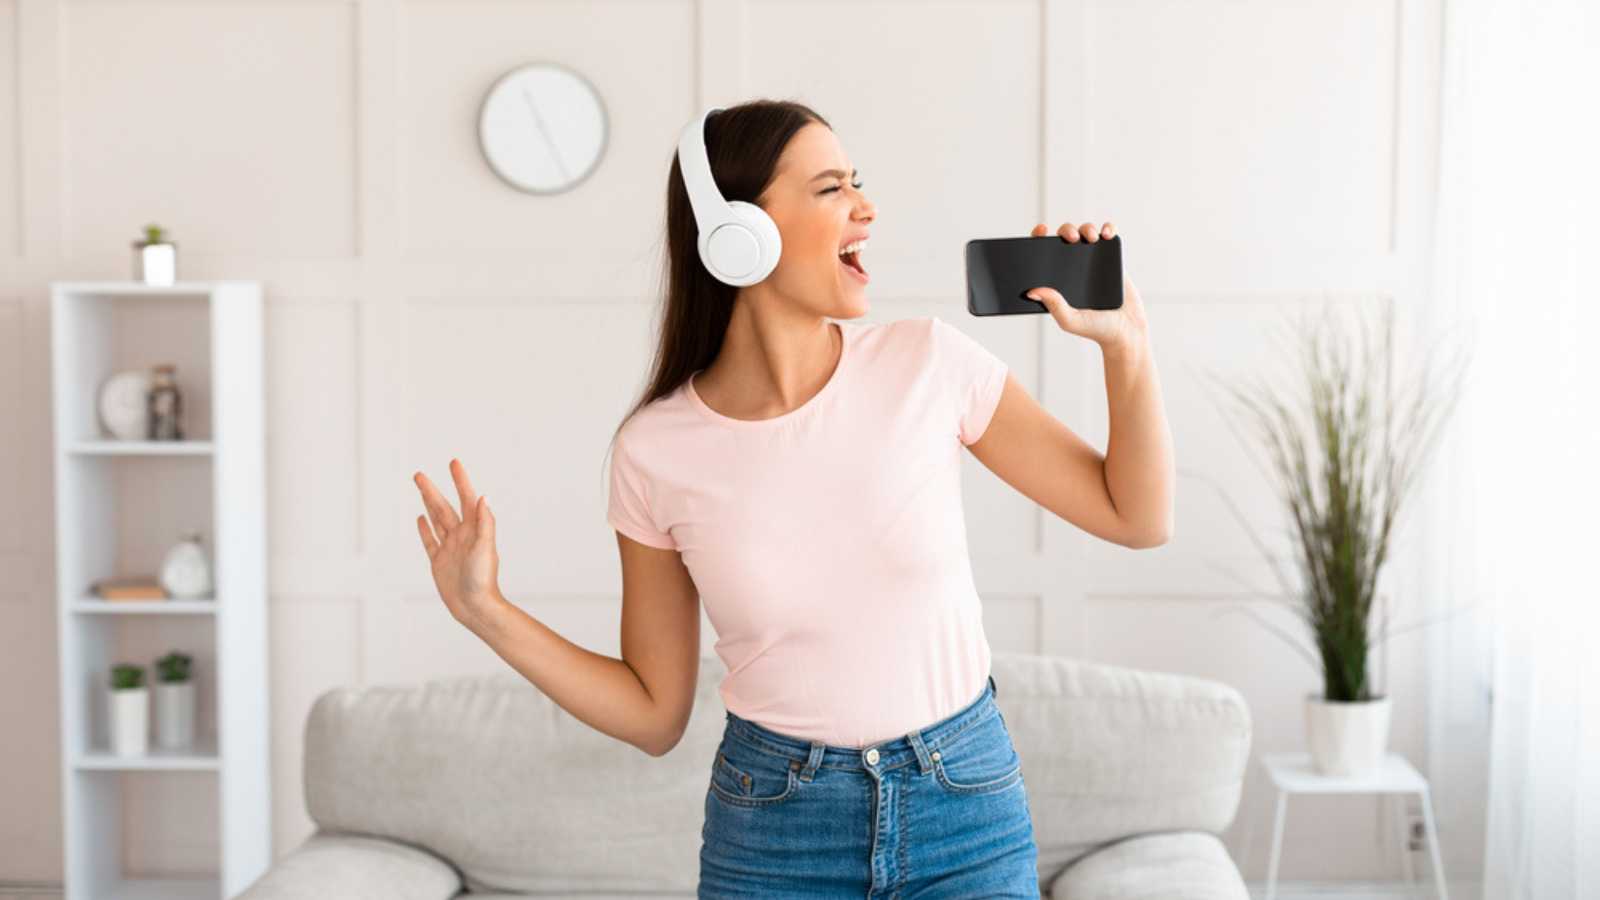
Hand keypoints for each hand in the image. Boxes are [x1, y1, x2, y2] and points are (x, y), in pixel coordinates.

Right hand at [413, 458, 501, 628]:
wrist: (475, 607)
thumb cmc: (483, 579)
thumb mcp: (485, 548)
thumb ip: (485, 523)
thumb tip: (483, 497)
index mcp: (474, 530)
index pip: (466, 499)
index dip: (460, 481)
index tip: (453, 462)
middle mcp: (462, 536)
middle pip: (443, 507)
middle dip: (432, 490)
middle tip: (418, 474)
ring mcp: (450, 548)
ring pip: (435, 520)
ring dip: (427, 503)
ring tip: (419, 488)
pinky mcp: (439, 562)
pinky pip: (430, 541)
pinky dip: (424, 529)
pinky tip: (421, 518)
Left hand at [1024, 221, 1149, 350]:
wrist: (1126, 331)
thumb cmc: (1095, 329)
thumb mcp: (1069, 320)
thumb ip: (1053, 305)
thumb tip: (1031, 291)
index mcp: (1058, 278)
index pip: (1044, 253)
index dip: (1039, 237)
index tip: (1041, 230)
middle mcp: (1074, 266)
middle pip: (1066, 237)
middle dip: (1067, 230)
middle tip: (1071, 238)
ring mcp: (1094, 261)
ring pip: (1087, 233)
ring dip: (1087, 228)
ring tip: (1091, 237)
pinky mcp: (1113, 259)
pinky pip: (1109, 236)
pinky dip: (1108, 229)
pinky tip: (1107, 233)